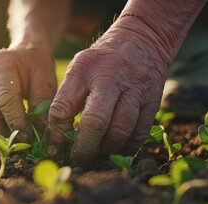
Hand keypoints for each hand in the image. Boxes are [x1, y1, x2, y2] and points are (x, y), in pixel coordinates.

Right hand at [0, 47, 56, 141]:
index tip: (27, 138)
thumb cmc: (37, 65)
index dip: (15, 121)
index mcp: (1, 65)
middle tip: (13, 150)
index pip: (5, 98)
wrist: (25, 52)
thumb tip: (40, 133)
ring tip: (9, 148)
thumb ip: (42, 104)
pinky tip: (6, 139)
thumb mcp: (45, 80)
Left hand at [47, 37, 166, 166]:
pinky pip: (139, 134)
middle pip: (95, 122)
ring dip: (106, 149)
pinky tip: (116, 149)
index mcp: (84, 70)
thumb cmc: (102, 62)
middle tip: (77, 158)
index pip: (63, 107)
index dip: (56, 132)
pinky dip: (126, 148)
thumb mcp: (79, 68)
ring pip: (120, 131)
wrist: (142, 41)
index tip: (55, 146)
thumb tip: (57, 135)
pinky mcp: (152, 102)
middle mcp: (110, 80)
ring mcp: (134, 91)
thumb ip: (68, 96)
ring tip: (97, 153)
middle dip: (84, 147)